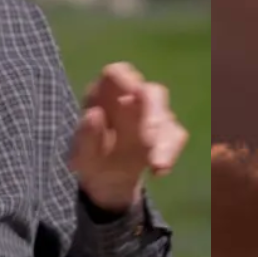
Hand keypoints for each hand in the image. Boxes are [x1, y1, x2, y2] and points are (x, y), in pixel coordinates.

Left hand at [72, 62, 187, 211]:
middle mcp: (132, 99)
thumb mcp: (81, 154)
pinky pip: (175, 137)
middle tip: (149, 137)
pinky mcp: (166, 133)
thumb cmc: (90, 158)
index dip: (126, 79)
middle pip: (151, 92)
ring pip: (167, 116)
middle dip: (154, 112)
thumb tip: (94, 113)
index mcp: (106, 94)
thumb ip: (86, 135)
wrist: (106, 182)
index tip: (132, 93)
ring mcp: (152, 114)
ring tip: (156, 165)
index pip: (117, 74)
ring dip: (164, 141)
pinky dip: (169, 154)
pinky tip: (157, 171)